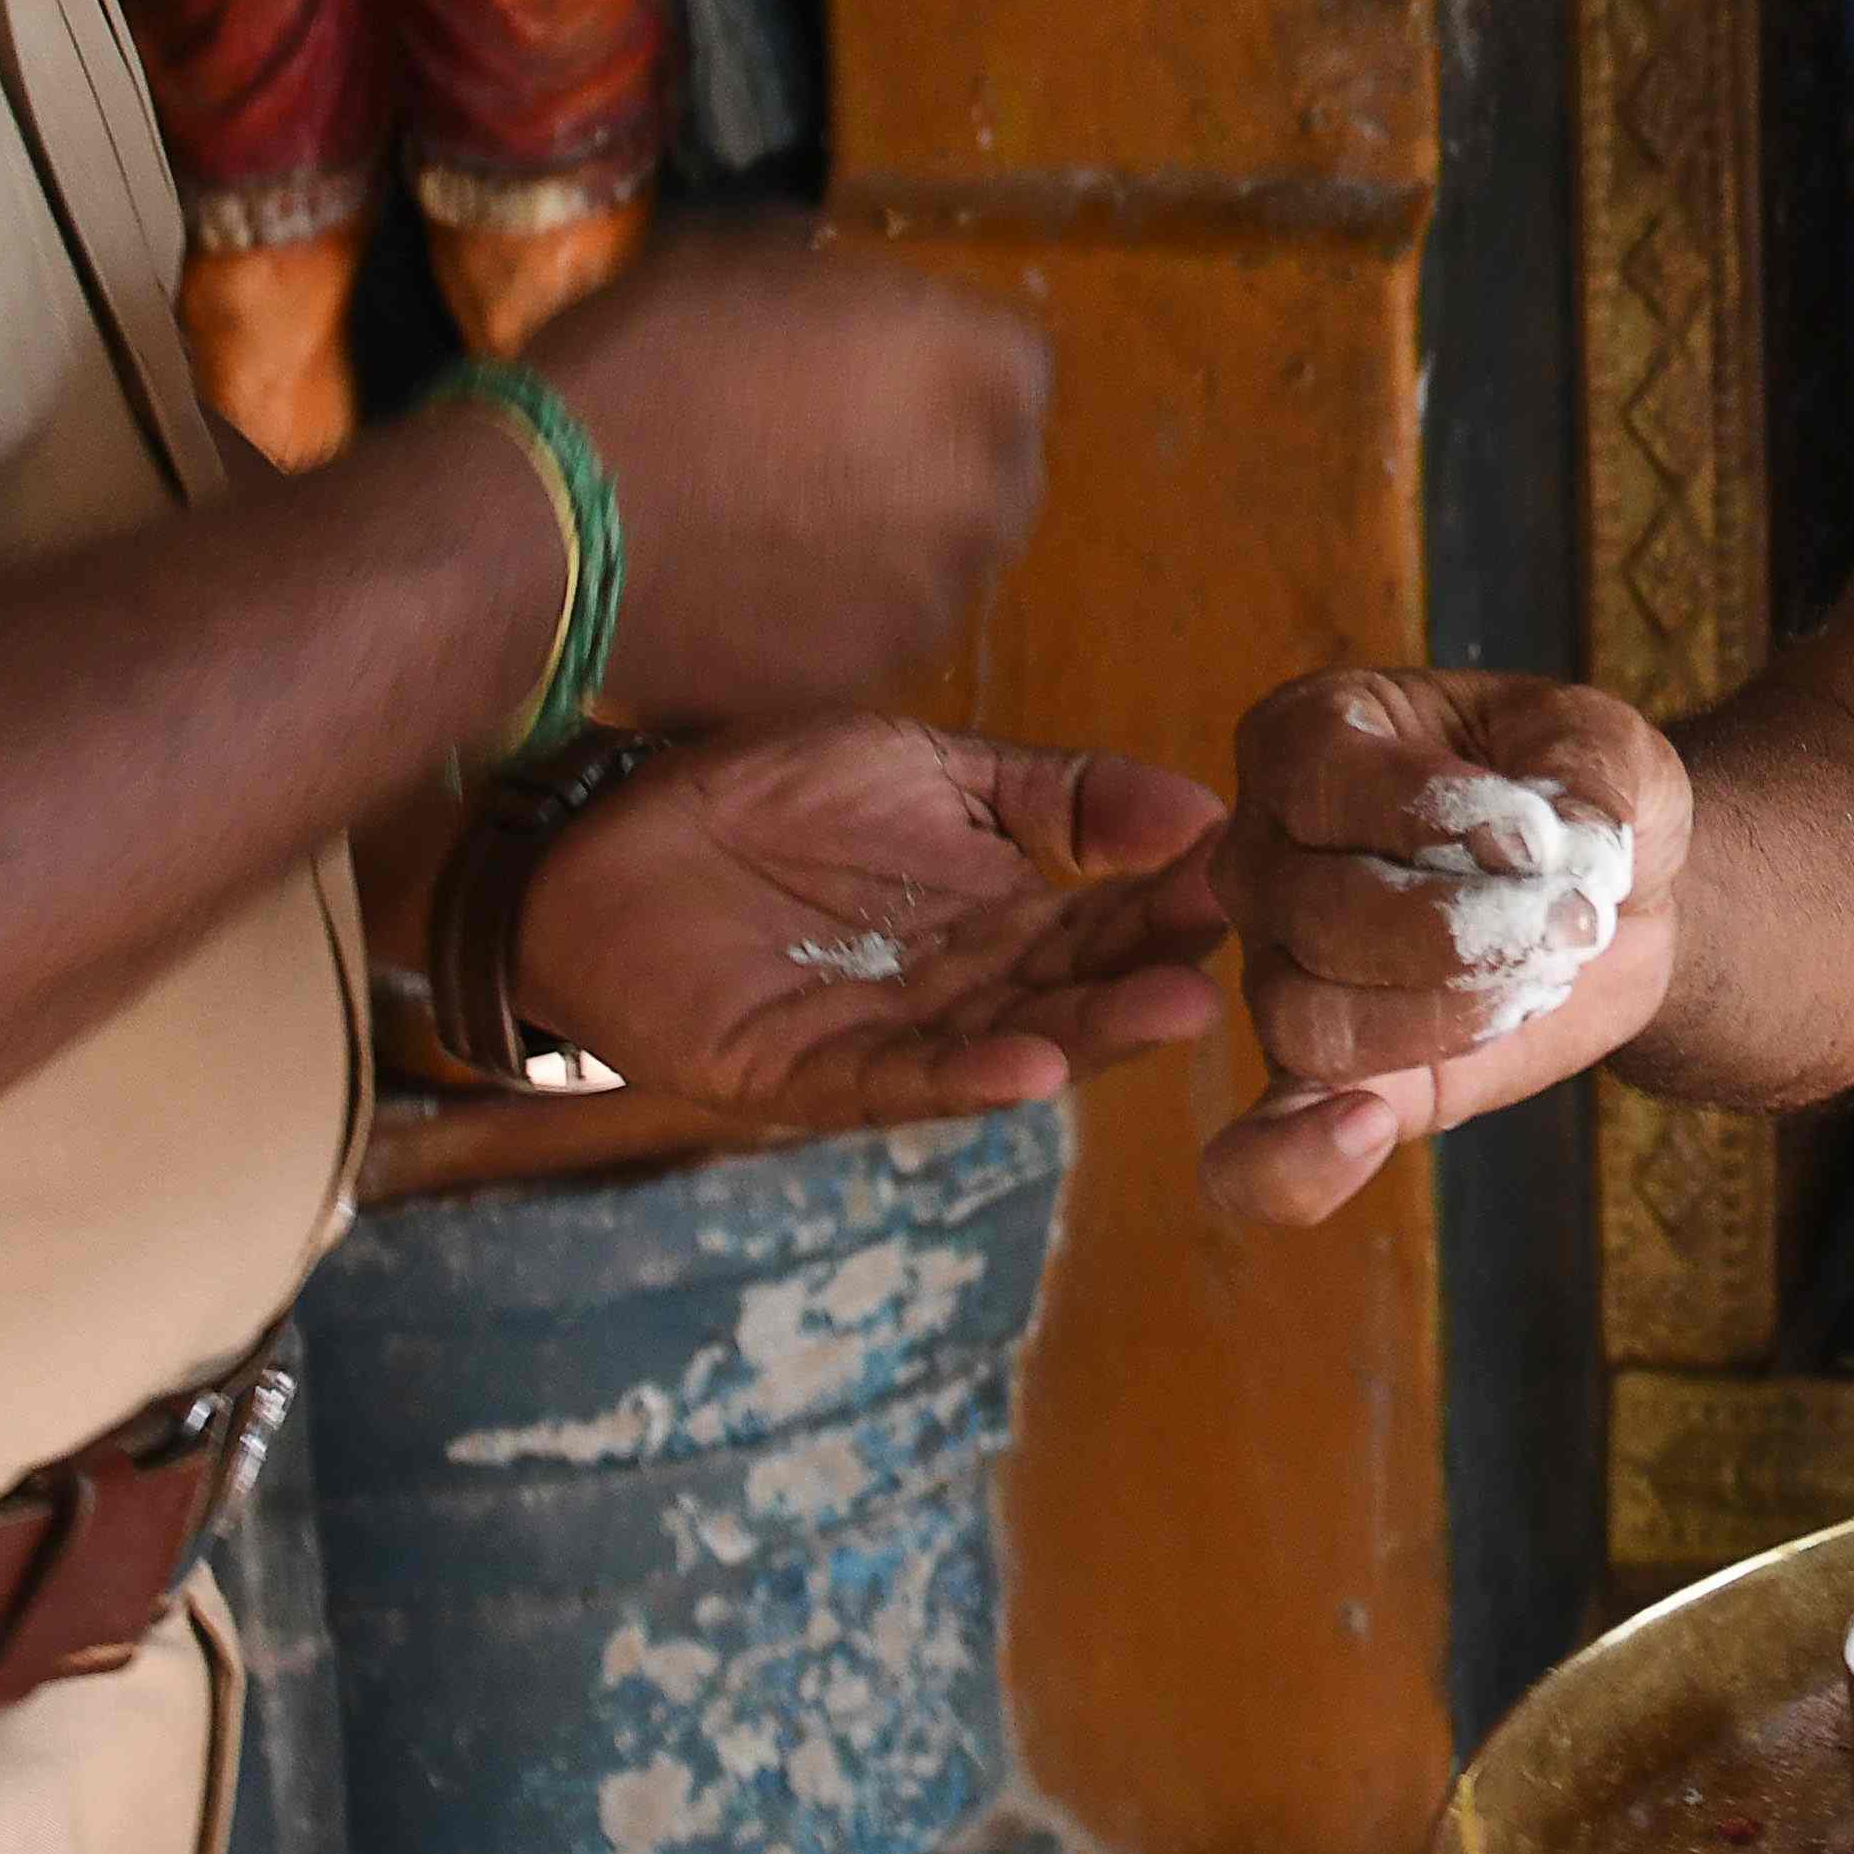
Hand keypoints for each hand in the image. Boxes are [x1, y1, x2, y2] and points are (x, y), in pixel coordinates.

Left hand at [501, 719, 1229, 1127]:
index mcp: (1002, 917)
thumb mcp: (932, 768)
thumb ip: (1059, 793)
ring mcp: (887, 1039)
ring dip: (1088, 1039)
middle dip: (1150, 981)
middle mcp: (960, 991)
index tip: (1251, 875)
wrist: (602, 836)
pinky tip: (1029, 1069)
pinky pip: (895, 1085)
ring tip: (1167, 1012)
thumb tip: (1201, 807)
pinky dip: (964, 1083)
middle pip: (1075, 993)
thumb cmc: (764, 797)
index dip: (1176, 901)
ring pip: (1007, 1048)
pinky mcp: (803, 1076)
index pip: (1112, 917)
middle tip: (1230, 964)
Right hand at [511, 226, 1053, 726]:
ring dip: (892, 534)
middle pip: (995, 463)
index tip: (875, 367)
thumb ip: (846, 291)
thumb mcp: (746, 264)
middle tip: (830, 445)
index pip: (1012, 361)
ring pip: (944, 555)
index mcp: (978, 369)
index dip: (940, 360)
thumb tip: (859, 308)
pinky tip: (756, 582)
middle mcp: (987, 489)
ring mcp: (935, 595)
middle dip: (935, 450)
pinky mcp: (869, 673)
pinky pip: (878, 626)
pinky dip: (839, 606)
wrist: (540, 529)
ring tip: (781, 518)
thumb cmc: (638, 368)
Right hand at [1197, 670, 1686, 1223]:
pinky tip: (1366, 1131)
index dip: (1443, 819)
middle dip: (1471, 931)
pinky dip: (1291, 1162)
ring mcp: (1275, 974)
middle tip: (1576, 923)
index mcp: (1309, 739)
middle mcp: (1262, 857)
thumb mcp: (1610, 745)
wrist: (1609, 901)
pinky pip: (1254, 1151)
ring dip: (1449, 1016)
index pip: (1329, 782)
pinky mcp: (1317, 1083)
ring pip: (1309, 1019)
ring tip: (1541, 983)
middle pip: (1321, 912)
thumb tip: (1559, 843)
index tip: (1545, 841)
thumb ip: (1591, 767)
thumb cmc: (1579, 798)